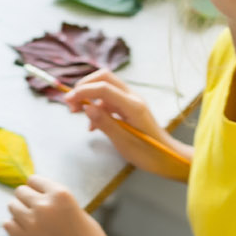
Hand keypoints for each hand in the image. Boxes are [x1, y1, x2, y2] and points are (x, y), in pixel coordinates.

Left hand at [4, 175, 113, 235]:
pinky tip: (24, 229)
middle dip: (27, 198)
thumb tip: (38, 195)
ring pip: (12, 206)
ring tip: (30, 218)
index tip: (39, 194)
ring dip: (19, 210)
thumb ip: (56, 200)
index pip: (34, 180)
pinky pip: (8, 225)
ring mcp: (33, 223)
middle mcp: (44, 205)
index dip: (36, 187)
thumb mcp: (75, 208)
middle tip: (35, 207)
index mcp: (60, 194)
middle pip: (20, 191)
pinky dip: (14, 226)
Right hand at [64, 70, 189, 178]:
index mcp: (132, 105)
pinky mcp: (129, 107)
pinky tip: (92, 125)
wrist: (167, 158)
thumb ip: (104, 122)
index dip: (84, 91)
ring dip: (89, 96)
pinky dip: (97, 107)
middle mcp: (132, 97)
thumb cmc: (148, 153)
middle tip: (71, 103)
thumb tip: (86, 107)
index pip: (104, 88)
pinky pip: (109, 100)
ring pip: (105, 87)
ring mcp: (131, 101)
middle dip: (85, 86)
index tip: (68, 101)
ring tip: (76, 113)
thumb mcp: (123, 141)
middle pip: (104, 78)